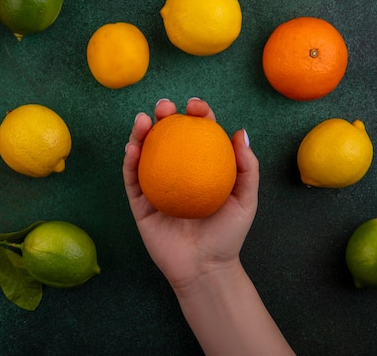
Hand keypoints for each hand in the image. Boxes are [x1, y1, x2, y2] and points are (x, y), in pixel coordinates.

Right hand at [123, 98, 259, 290]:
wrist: (205, 268)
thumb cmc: (227, 235)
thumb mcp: (245, 200)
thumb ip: (246, 167)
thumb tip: (240, 132)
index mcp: (202, 168)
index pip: (198, 135)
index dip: (197, 116)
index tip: (196, 107)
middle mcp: (178, 173)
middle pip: (169, 138)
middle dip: (165, 117)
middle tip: (164, 107)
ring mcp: (157, 186)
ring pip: (146, 153)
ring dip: (141, 132)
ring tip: (142, 119)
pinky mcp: (140, 203)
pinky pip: (132, 179)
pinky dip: (130, 161)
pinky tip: (132, 148)